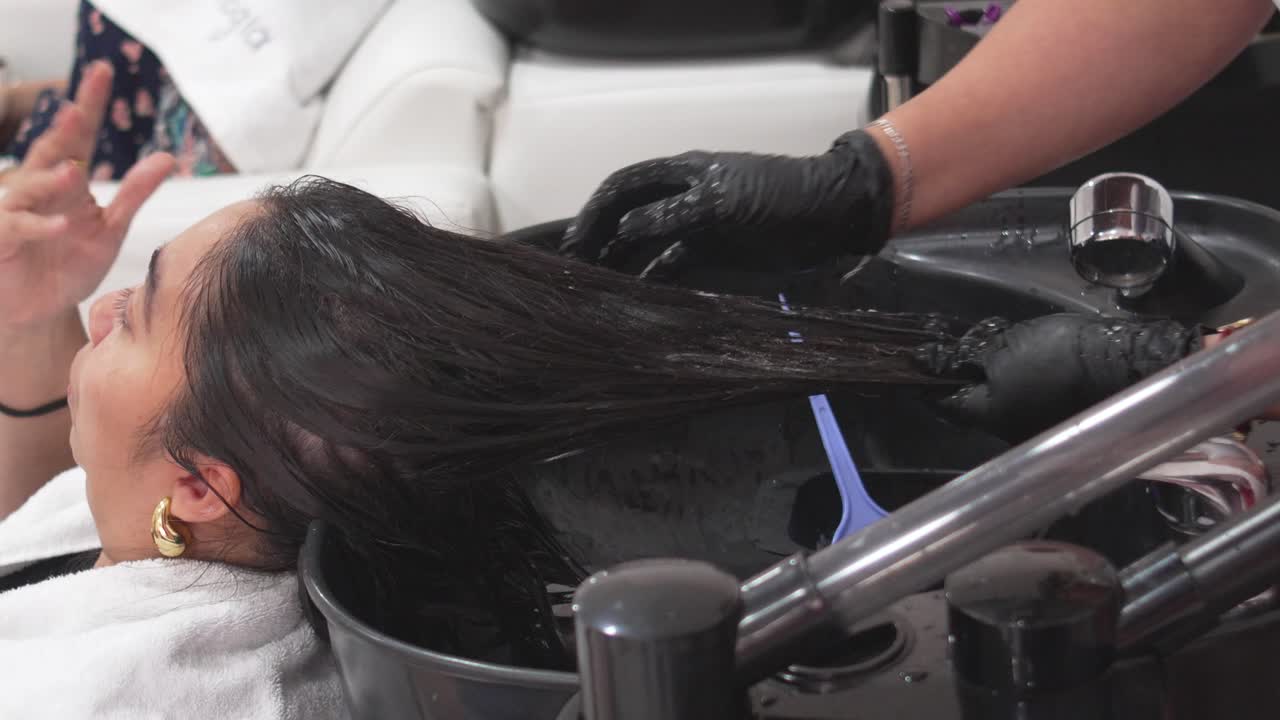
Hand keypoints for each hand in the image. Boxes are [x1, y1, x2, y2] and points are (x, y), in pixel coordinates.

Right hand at [0, 62, 172, 333]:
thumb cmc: (68, 264)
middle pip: (52, 150)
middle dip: (64, 129)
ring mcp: (18, 212)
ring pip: (31, 186)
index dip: (91, 104)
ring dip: (51, 179)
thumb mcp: (111, 229)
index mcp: (67, 181)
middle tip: (80, 108)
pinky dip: (37, 225)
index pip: (81, 137)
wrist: (39, 311)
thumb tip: (167, 158)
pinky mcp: (2, 239)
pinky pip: (17, 227)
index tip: (103, 71)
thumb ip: (135, 193)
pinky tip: (59, 225)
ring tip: (74, 171)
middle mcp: (40, 189)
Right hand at [559, 130, 895, 279]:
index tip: (574, 241)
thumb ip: (671, 215)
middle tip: (577, 271)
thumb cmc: (780, 196)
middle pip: (629, 216)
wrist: (832, 214)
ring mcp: (699, 225)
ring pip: (648, 242)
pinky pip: (675, 264)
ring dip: (624, 262)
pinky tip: (638, 296)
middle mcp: (684, 197)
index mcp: (683, 173)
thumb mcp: (722, 201)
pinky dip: (655, 278)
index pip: (624, 186)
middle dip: (602, 239)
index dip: (596, 211)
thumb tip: (625, 228)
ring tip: (598, 289)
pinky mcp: (716, 251)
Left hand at [915, 314, 1201, 442]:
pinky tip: (1039, 359)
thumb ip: (969, 359)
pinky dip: (1027, 383)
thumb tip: (938, 365)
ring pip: (1005, 403)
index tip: (921, 364)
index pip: (945, 405)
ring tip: (1013, 348)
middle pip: (976, 405)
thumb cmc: (1061, 355)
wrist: (1128, 363)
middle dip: (970, 377)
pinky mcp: (1064, 421)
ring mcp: (1039, 431)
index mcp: (990, 419)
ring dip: (1000, 379)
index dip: (930, 383)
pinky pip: (1032, 402)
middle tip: (972, 346)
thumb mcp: (1006, 348)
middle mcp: (1010, 435)